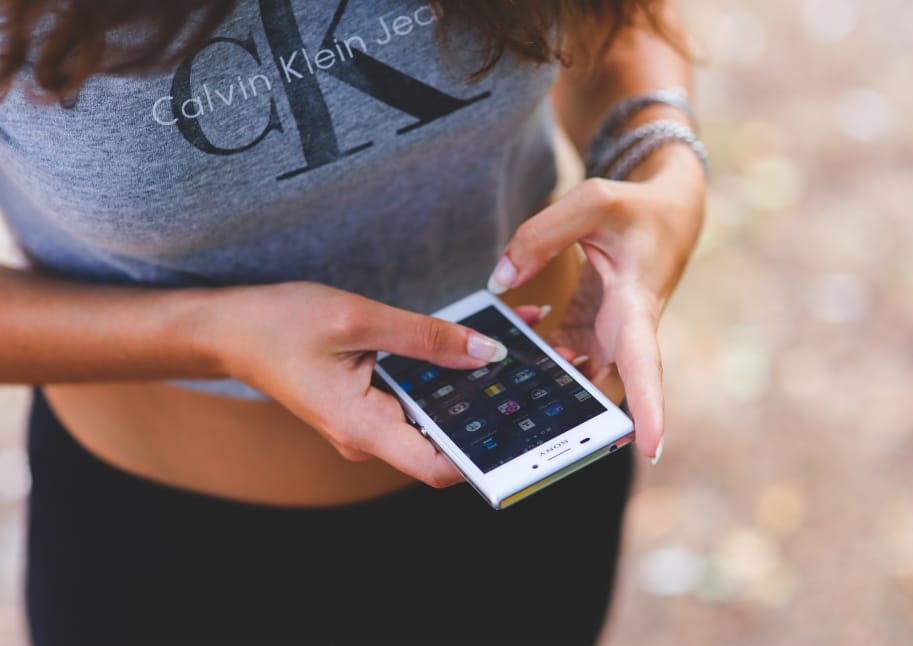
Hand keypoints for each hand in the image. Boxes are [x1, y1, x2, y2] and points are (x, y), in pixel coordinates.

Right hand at [210, 282, 508, 487]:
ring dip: (471, 385)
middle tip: (536, 370)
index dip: (485, 454)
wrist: (230, 329)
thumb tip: (485, 354)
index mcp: (362, 428)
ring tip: (513, 346)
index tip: (526, 427)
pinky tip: (470, 345)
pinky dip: (444, 374)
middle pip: (443, 437)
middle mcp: (368, 436)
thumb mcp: (356, 320)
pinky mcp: (368, 404)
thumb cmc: (279, 324)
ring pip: (432, 415)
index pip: (437, 466)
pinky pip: (415, 398)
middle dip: (489, 407)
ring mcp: (368, 423)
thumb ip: (424, 338)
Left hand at [487, 146, 705, 461]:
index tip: (650, 449)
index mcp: (637, 306)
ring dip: (548, 392)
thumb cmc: (637, 209)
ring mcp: (607, 336)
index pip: (644, 365)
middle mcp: (625, 332)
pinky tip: (506, 356)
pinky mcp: (590, 330)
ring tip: (505, 402)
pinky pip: (560, 357)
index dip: (648, 408)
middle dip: (579, 422)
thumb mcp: (593, 202)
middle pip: (605, 391)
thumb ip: (541, 236)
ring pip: (578, 379)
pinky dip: (536, 360)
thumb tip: (500, 281)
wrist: (668, 214)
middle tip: (541, 448)